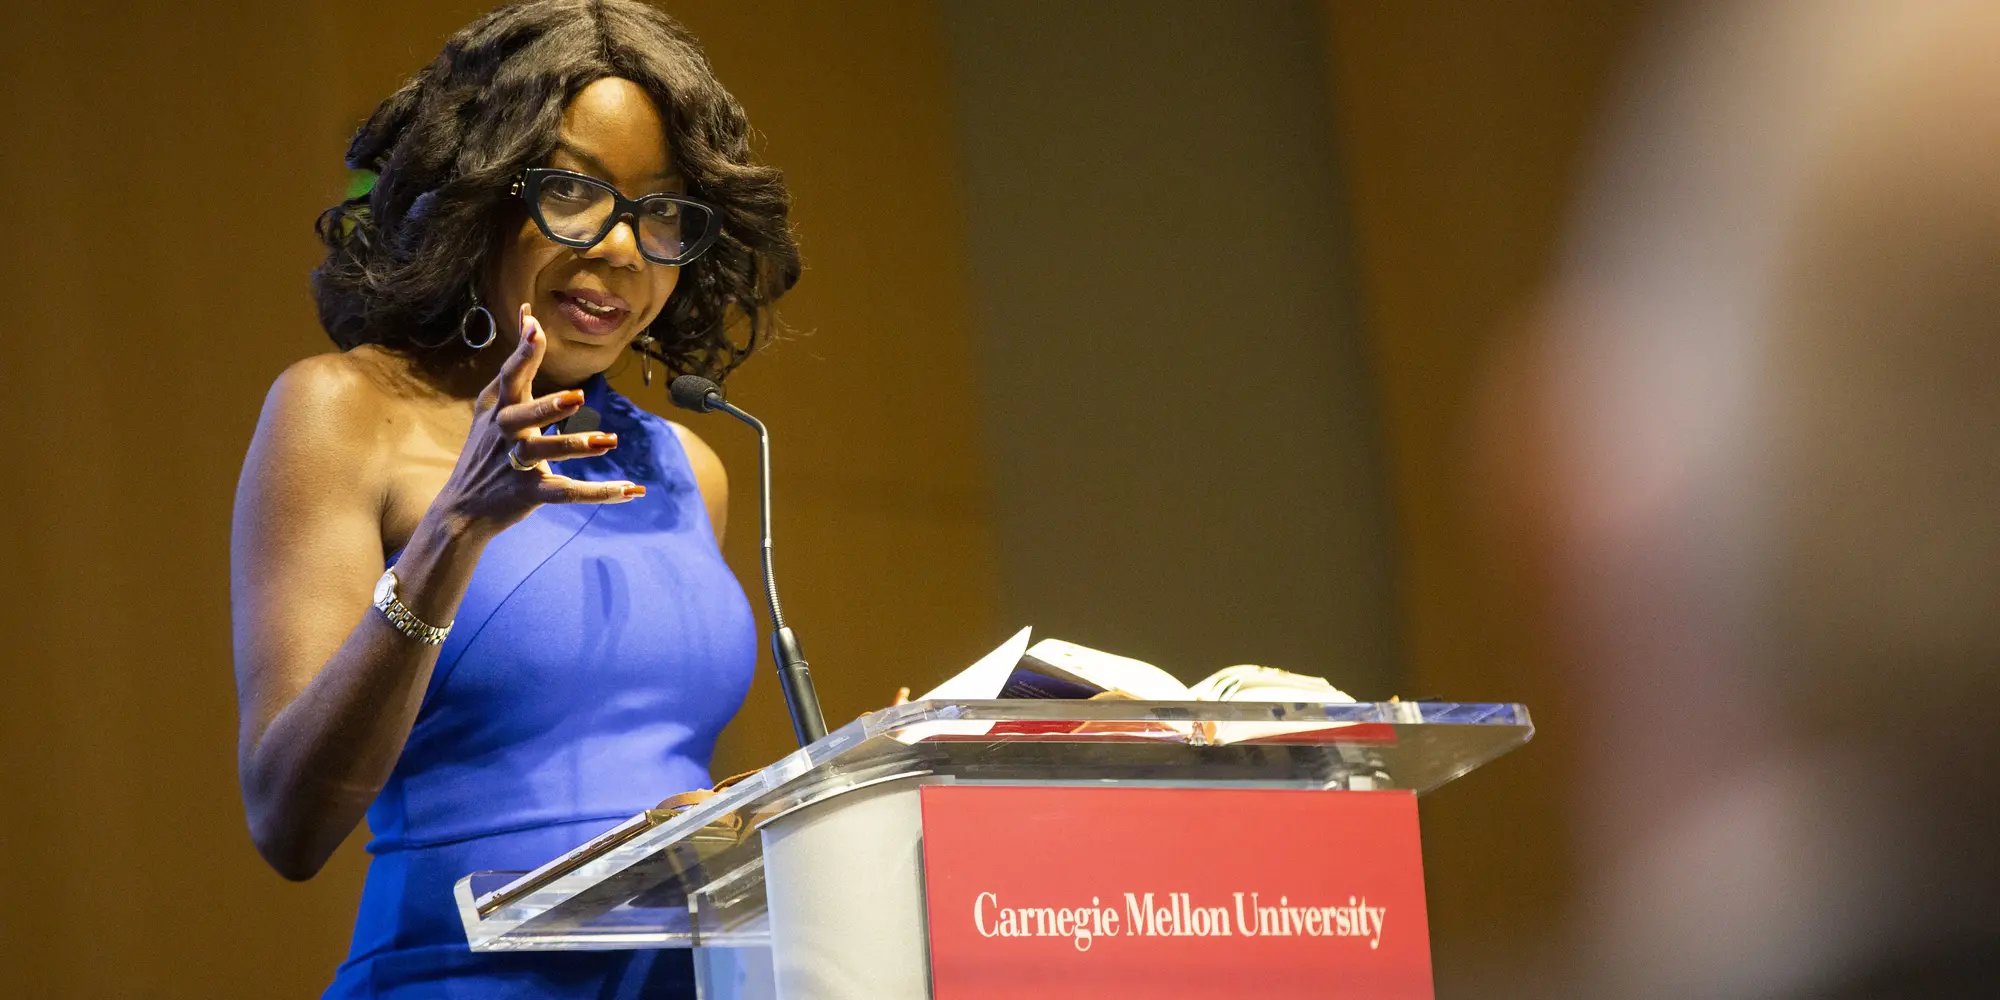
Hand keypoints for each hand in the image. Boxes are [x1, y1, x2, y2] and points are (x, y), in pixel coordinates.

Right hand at [430, 304, 643, 538]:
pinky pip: (567, 492)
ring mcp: (515, 463)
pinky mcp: (529, 492)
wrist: (462, 508)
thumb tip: (530, 314)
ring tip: (607, 441)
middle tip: (576, 397)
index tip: (535, 326)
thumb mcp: (493, 405)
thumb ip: (516, 364)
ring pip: (544, 452)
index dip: (524, 353)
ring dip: (575, 445)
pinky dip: (599, 492)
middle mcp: (505, 432)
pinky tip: (630, 490)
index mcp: (499, 408)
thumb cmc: (485, 448)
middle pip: (525, 416)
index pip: (511, 376)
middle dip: (548, 407)